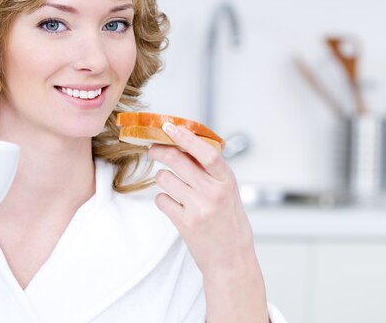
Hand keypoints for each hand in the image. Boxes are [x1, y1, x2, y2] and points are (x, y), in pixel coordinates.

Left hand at [147, 122, 253, 274]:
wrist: (231, 259)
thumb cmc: (229, 222)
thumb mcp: (228, 190)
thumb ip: (210, 170)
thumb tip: (183, 143)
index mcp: (227, 180)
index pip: (206, 151)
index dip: (186, 137)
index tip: (170, 127)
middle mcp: (214, 192)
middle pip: (177, 160)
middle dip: (159, 151)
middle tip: (153, 150)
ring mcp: (199, 208)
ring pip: (164, 179)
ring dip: (162, 178)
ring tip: (171, 185)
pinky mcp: (185, 223)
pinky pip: (161, 200)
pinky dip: (163, 199)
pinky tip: (173, 204)